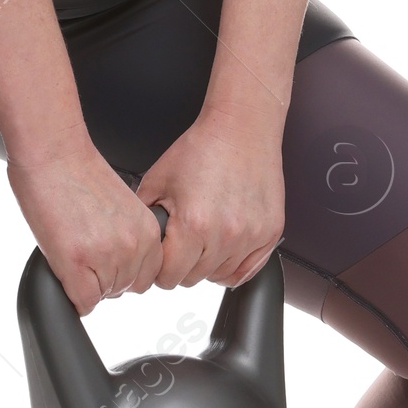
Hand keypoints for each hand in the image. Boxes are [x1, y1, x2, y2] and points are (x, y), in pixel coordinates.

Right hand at [4, 142, 165, 317]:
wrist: (53, 155)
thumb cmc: (79, 173)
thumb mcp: (123, 208)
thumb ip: (130, 237)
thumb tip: (123, 263)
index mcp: (148, 231)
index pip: (146, 275)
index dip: (122, 268)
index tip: (105, 253)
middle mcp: (134, 246)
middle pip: (124, 288)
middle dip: (104, 276)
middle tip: (84, 248)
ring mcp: (106, 257)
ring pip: (103, 295)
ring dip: (86, 281)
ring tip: (73, 248)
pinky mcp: (77, 264)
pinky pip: (83, 302)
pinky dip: (71, 294)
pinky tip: (64, 266)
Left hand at [138, 108, 285, 290]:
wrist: (240, 128)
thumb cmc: (201, 149)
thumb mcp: (156, 180)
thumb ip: (143, 219)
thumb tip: (137, 245)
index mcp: (193, 225)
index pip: (168, 276)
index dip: (159, 268)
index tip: (161, 257)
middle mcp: (225, 235)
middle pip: (193, 279)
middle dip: (181, 265)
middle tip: (180, 243)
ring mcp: (251, 236)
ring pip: (219, 276)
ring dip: (207, 265)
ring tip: (203, 237)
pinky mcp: (270, 233)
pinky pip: (249, 270)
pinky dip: (232, 265)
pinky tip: (222, 248)